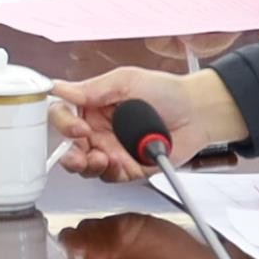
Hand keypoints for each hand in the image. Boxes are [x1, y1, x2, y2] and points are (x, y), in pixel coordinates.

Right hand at [48, 68, 241, 177]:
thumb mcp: (127, 80)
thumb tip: (60, 89)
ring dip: (89, 166)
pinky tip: (121, 164)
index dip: (63, 124)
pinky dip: (114, 173)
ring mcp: (112, 151)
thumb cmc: (166, 91)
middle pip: (69, 148)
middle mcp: (98, 130)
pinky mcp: (128, 169)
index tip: (77, 127)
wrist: (198, 112)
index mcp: (92, 106)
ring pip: (86, 167)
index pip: (63, 115)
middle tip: (80, 156)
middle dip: (71, 156)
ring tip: (101, 159)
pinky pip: (112, 177)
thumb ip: (94, 88)